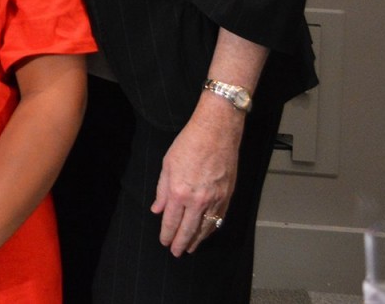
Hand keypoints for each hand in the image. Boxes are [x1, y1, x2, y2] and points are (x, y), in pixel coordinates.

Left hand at [150, 98, 242, 256]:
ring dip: (197, 240)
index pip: (171, 220)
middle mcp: (198, 200)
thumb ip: (162, 190)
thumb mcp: (167, 164)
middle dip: (181, 243)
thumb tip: (157, 209)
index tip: (164, 241)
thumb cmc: (190, 143)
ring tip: (191, 248)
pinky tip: (206, 233)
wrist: (216, 132)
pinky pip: (219, 219)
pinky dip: (211, 229)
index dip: (167, 233)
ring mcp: (215, 199)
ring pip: (205, 228)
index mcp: (179, 192)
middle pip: (188, 229)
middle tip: (176, 252)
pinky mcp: (227, 196)